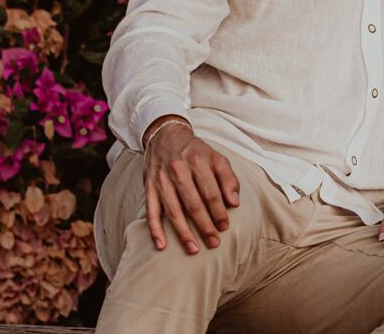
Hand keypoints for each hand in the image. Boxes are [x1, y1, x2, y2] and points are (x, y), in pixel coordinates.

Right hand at [142, 116, 240, 254]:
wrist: (165, 136)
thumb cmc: (195, 152)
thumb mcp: (216, 157)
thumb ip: (228, 178)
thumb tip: (234, 203)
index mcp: (198, 162)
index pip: (211, 193)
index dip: (219, 212)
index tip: (225, 227)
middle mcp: (178, 170)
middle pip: (193, 204)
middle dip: (205, 226)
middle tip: (214, 243)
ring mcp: (162, 180)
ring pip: (173, 211)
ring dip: (184, 233)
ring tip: (194, 249)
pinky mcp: (149, 187)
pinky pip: (151, 212)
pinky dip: (155, 230)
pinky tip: (162, 245)